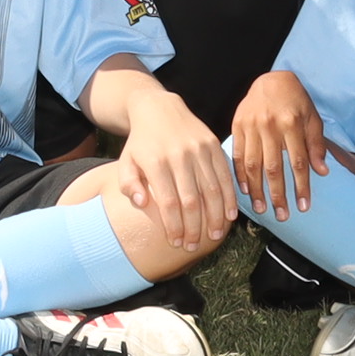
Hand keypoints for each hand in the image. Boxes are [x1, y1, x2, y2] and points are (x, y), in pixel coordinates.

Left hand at [105, 82, 237, 252]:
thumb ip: (128, 184)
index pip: (169, 202)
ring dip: (215, 217)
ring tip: (214, 237)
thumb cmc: (141, 143)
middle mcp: (179, 155)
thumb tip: (141, 204)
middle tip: (194, 246)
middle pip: (192, 200)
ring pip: (212, 190)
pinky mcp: (213, 145)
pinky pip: (225, 175)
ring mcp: (199, 149)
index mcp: (156, 162)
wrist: (159, 109)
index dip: (174, 226)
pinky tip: (229, 216)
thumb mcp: (125, 161)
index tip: (176, 243)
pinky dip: (229, 197)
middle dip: (195, 227)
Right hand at [229, 71, 328, 220]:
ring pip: (253, 164)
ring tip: (261, 209)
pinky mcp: (237, 126)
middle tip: (282, 216)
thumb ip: (316, 145)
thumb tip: (321, 172)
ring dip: (257, 189)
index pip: (297, 162)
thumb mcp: (312, 118)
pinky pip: (237, 154)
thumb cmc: (295, 101)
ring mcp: (251, 126)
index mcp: (291, 123)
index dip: (301, 186)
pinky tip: (245, 190)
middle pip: (274, 168)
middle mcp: (269, 126)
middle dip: (278, 194)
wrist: (270, 79)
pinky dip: (240, 174)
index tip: (303, 206)